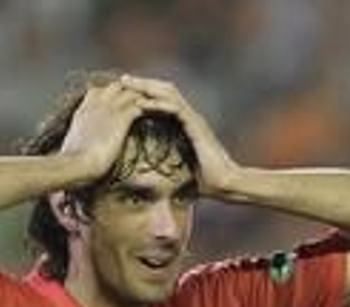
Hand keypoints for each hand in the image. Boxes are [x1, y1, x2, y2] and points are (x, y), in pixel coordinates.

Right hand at [58, 78, 178, 182]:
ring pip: (131, 92)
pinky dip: (150, 108)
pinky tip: (160, 116)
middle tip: (148, 104)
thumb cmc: (73, 161)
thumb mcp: (75, 144)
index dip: (113, 95)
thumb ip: (82, 138)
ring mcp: (108, 108)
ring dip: (145, 99)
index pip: (98, 91)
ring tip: (159, 107)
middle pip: (117, 87)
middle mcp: (96, 104)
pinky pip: (140, 105)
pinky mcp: (121, 118)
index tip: (124, 102)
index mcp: (84, 110)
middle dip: (132, 92)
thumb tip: (83, 146)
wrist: (76, 163)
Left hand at [116, 74, 240, 194]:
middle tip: (122, 79)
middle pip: (165, 90)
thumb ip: (170, 163)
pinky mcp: (197, 127)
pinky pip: (176, 109)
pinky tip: (142, 103)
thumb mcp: (182, 168)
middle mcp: (191, 117)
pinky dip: (158, 104)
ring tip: (128, 84)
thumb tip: (152, 176)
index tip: (125, 90)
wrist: (227, 185)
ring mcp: (195, 120)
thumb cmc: (208, 182)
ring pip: (169, 94)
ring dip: (147, 87)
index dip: (146, 92)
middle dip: (143, 83)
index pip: (165, 99)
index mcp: (187, 124)